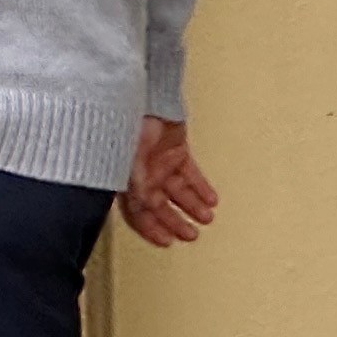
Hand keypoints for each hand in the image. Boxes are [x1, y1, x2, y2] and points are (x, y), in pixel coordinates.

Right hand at [118, 118, 217, 246]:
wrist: (147, 95)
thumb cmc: (128, 122)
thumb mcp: (130, 160)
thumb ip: (137, 185)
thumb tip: (144, 205)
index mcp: (126, 179)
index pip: (137, 212)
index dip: (150, 229)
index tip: (165, 242)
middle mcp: (143, 174)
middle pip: (160, 206)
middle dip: (175, 223)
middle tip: (190, 235)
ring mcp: (160, 162)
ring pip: (178, 192)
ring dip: (192, 207)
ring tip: (206, 218)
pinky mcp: (176, 150)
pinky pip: (190, 174)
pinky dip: (201, 187)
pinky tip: (211, 198)